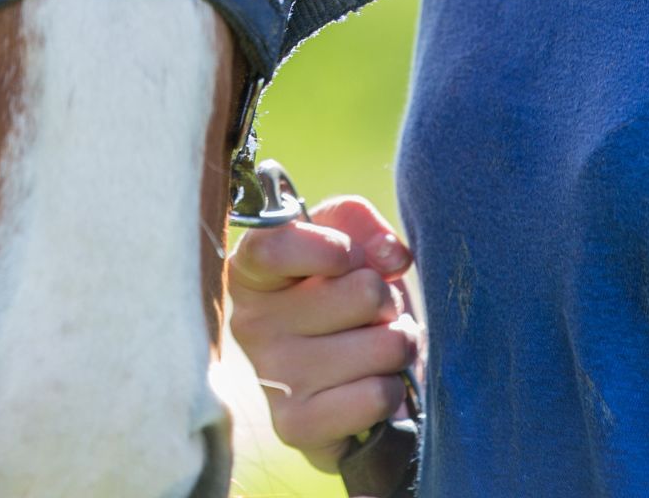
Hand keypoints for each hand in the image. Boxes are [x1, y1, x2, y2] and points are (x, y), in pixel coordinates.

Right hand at [225, 195, 422, 473]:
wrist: (357, 375)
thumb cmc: (350, 298)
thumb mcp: (351, 239)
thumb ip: (361, 222)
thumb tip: (389, 256)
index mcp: (253, 273)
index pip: (275, 246)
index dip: (331, 248)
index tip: (352, 257)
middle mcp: (251, 324)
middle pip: (362, 291)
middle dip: (387, 300)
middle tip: (372, 313)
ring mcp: (272, 379)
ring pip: (383, 345)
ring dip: (396, 346)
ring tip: (375, 349)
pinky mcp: (297, 427)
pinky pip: (377, 396)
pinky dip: (391, 390)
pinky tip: (369, 386)